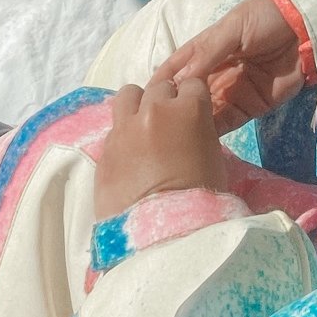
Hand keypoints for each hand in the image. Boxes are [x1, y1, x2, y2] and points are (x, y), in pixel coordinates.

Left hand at [93, 72, 227, 220]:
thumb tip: (186, 126)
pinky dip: (123, 136)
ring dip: (139, 105)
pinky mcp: (104, 149)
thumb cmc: (201, 197)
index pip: (193, 83)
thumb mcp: (212, 155)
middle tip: (170, 122)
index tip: (194, 112)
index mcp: (188, 109)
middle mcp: (155, 110)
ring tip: (143, 127)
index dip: (194, 98)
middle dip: (167, 99)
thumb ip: (197, 129)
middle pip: (160, 86)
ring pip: (129, 95)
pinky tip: (129, 156)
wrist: (164, 233)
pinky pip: (114, 129)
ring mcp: (125, 128)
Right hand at [160, 0, 305, 132]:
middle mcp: (215, 74)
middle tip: (153, 130)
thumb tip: (178, 81)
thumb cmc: (265, 18)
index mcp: (206, 51)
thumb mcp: (233, 27)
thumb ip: (207, 53)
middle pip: (188, 97)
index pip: (176, 70)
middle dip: (173, 111)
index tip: (139, 102)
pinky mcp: (252, 107)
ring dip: (190, 126)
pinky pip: (229, 123)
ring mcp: (232, 92)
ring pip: (205, 113)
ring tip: (171, 143)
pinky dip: (213, 134)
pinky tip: (197, 145)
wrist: (307, 26)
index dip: (159, 85)